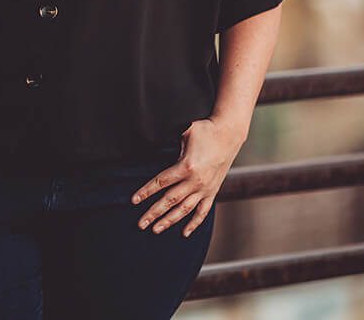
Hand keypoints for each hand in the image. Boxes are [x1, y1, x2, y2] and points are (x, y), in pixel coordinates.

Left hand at [132, 118, 246, 236]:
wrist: (230, 134)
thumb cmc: (206, 130)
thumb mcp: (185, 131)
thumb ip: (170, 142)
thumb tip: (152, 143)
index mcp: (186, 166)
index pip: (161, 182)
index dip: (146, 191)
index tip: (134, 200)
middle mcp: (195, 181)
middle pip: (170, 200)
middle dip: (154, 213)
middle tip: (140, 224)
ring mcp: (205, 188)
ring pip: (184, 209)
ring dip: (169, 221)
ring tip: (156, 230)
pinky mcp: (213, 191)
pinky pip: (203, 211)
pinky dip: (194, 223)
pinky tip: (184, 233)